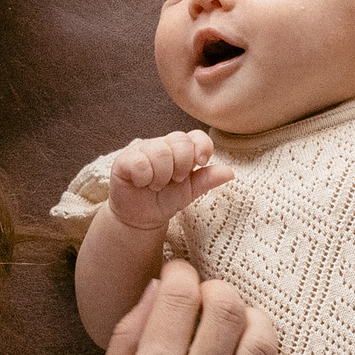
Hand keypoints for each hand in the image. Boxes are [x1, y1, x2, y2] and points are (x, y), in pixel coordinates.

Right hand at [89, 260, 302, 354]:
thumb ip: (127, 338)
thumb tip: (157, 286)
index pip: (177, 298)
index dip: (181, 273)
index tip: (179, 277)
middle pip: (228, 310)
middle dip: (220, 290)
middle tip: (211, 300)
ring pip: (264, 343)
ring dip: (255, 321)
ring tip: (240, 327)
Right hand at [108, 130, 232, 231]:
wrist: (140, 218)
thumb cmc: (165, 200)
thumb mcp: (190, 191)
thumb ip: (207, 179)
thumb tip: (231, 172)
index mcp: (179, 149)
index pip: (195, 136)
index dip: (202, 146)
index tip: (200, 163)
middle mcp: (161, 144)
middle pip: (180, 141)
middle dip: (181, 166)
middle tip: (174, 181)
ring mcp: (141, 150)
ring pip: (160, 152)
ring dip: (162, 176)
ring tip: (156, 185)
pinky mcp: (124, 160)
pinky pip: (140, 162)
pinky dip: (145, 178)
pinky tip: (142, 184)